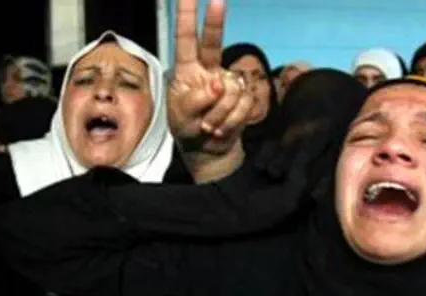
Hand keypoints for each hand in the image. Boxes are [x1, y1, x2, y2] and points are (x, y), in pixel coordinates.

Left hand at [168, 0, 253, 153]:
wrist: (209, 151)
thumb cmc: (188, 130)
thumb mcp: (181, 118)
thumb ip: (194, 100)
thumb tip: (217, 84)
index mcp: (186, 70)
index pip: (185, 40)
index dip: (187, 18)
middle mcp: (208, 70)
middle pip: (213, 42)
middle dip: (214, 22)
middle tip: (217, 0)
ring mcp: (228, 82)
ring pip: (230, 88)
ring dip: (219, 113)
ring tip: (209, 126)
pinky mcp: (244, 97)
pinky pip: (243, 104)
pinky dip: (231, 120)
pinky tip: (221, 129)